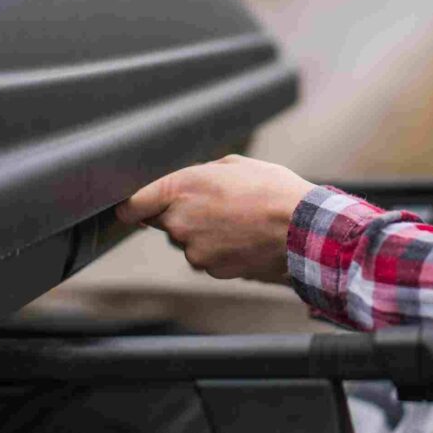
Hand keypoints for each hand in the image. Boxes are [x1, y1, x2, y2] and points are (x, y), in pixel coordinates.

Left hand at [115, 155, 313, 282]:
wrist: (300, 227)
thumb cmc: (272, 190)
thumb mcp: (233, 164)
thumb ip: (200, 174)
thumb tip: (190, 182)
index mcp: (180, 188)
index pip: (133, 204)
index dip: (131, 207)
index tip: (133, 210)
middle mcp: (179, 221)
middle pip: (165, 221)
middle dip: (184, 214)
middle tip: (218, 206)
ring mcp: (193, 249)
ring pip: (189, 241)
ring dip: (205, 233)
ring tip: (239, 221)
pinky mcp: (210, 268)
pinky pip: (207, 257)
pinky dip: (221, 250)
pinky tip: (244, 237)